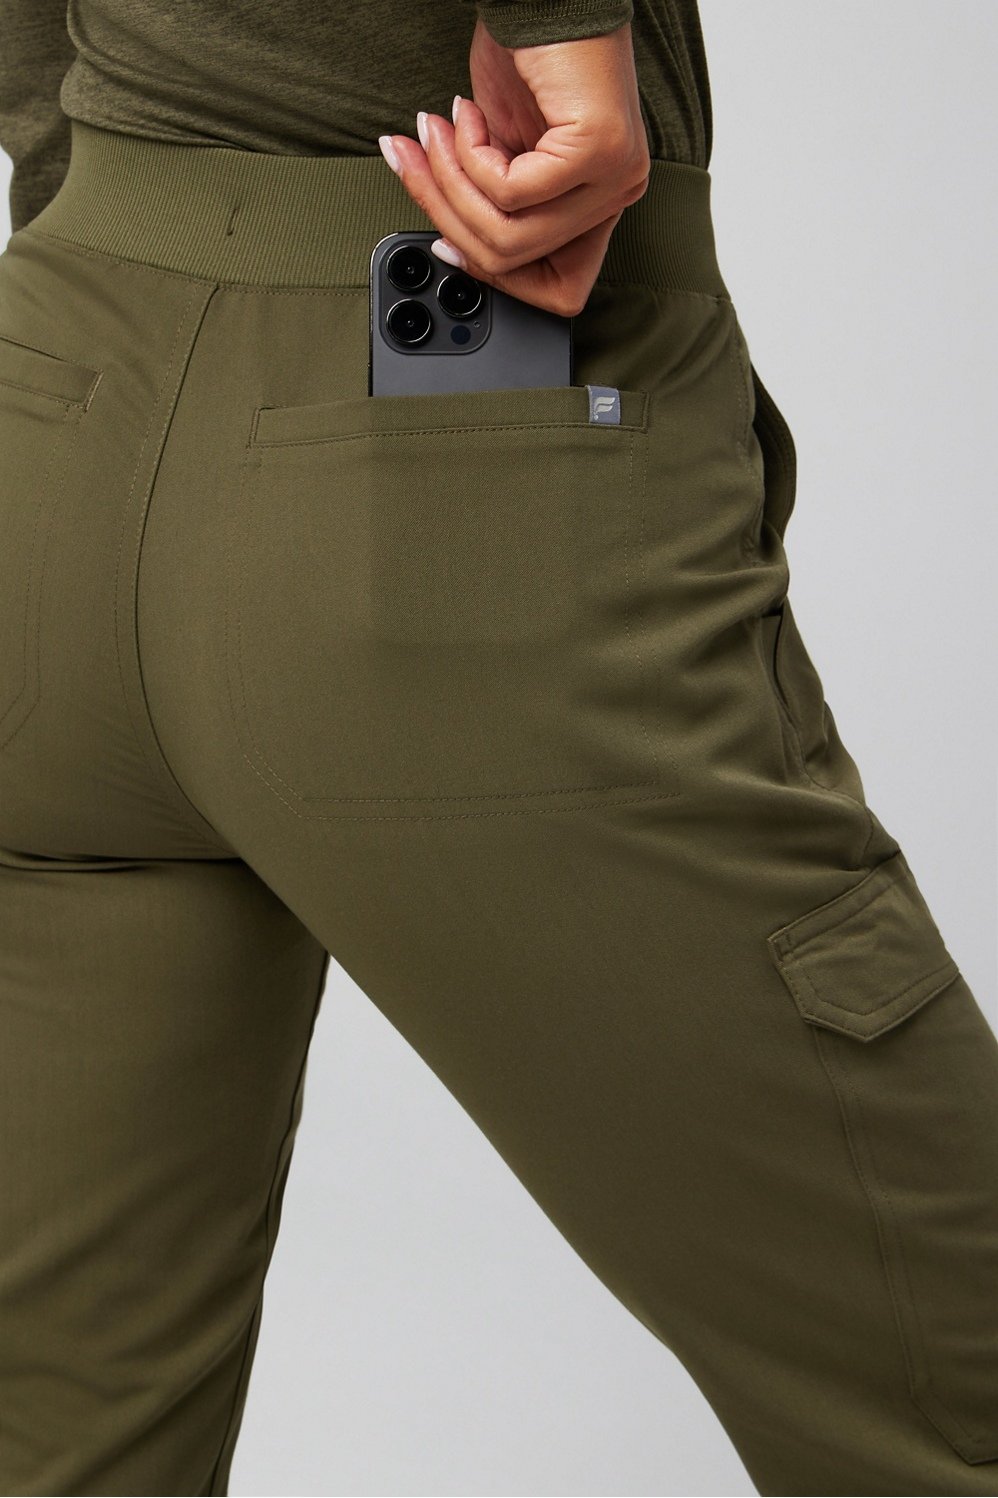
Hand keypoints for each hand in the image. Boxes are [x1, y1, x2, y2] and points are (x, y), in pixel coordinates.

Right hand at [378, 19, 650, 316]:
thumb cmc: (525, 56)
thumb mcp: (502, 151)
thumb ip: (496, 206)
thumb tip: (454, 245)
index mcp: (599, 204)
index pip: (554, 287)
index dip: (487, 272)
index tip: (442, 240)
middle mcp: (617, 195)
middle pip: (514, 258)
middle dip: (447, 214)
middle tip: (414, 163)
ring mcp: (614, 177)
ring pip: (508, 235)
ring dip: (451, 185)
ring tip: (434, 134)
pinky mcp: (598, 151)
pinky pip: (510, 192)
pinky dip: (471, 156)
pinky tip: (468, 113)